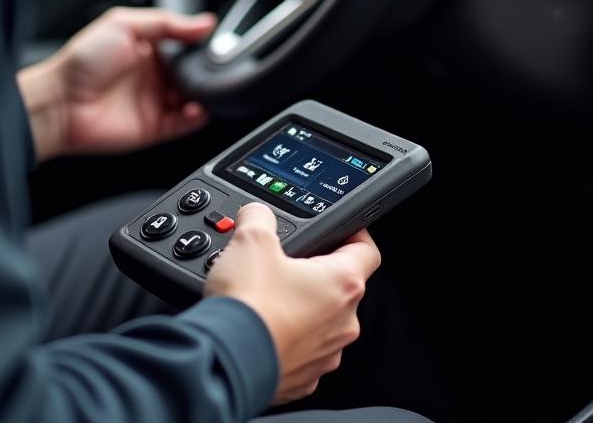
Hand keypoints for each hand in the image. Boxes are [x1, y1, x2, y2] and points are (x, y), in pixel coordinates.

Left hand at [17, 7, 214, 160]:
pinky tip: (196, 107)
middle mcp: (153, 75)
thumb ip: (166, 22)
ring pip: (194, 98)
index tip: (211, 42)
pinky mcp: (155, 127)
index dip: (199, 44)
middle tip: (208, 67)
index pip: (185, 45)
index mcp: (147, 47)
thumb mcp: (123, 24)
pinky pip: (185, 124)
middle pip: (192, 72)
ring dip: (203, 94)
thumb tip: (204, 22)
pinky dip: (198, 117)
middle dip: (204, 70)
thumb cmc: (82, 62)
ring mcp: (154, 101)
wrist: (60, 103)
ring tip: (202, 88)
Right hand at [204, 202, 380, 404]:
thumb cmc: (248, 306)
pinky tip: (260, 327)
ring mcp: (325, 355)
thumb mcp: (250, 239)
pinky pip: (301, 350)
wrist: (225, 362)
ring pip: (321, 321)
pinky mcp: (303, 379)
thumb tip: (257, 213)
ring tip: (266, 297)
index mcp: (341, 284)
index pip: (367, 250)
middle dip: (314, 272)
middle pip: (339, 286)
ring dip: (299, 307)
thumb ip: (260, 217)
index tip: (339, 230)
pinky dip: (285, 337)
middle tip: (284, 263)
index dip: (353, 233)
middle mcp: (343, 323)